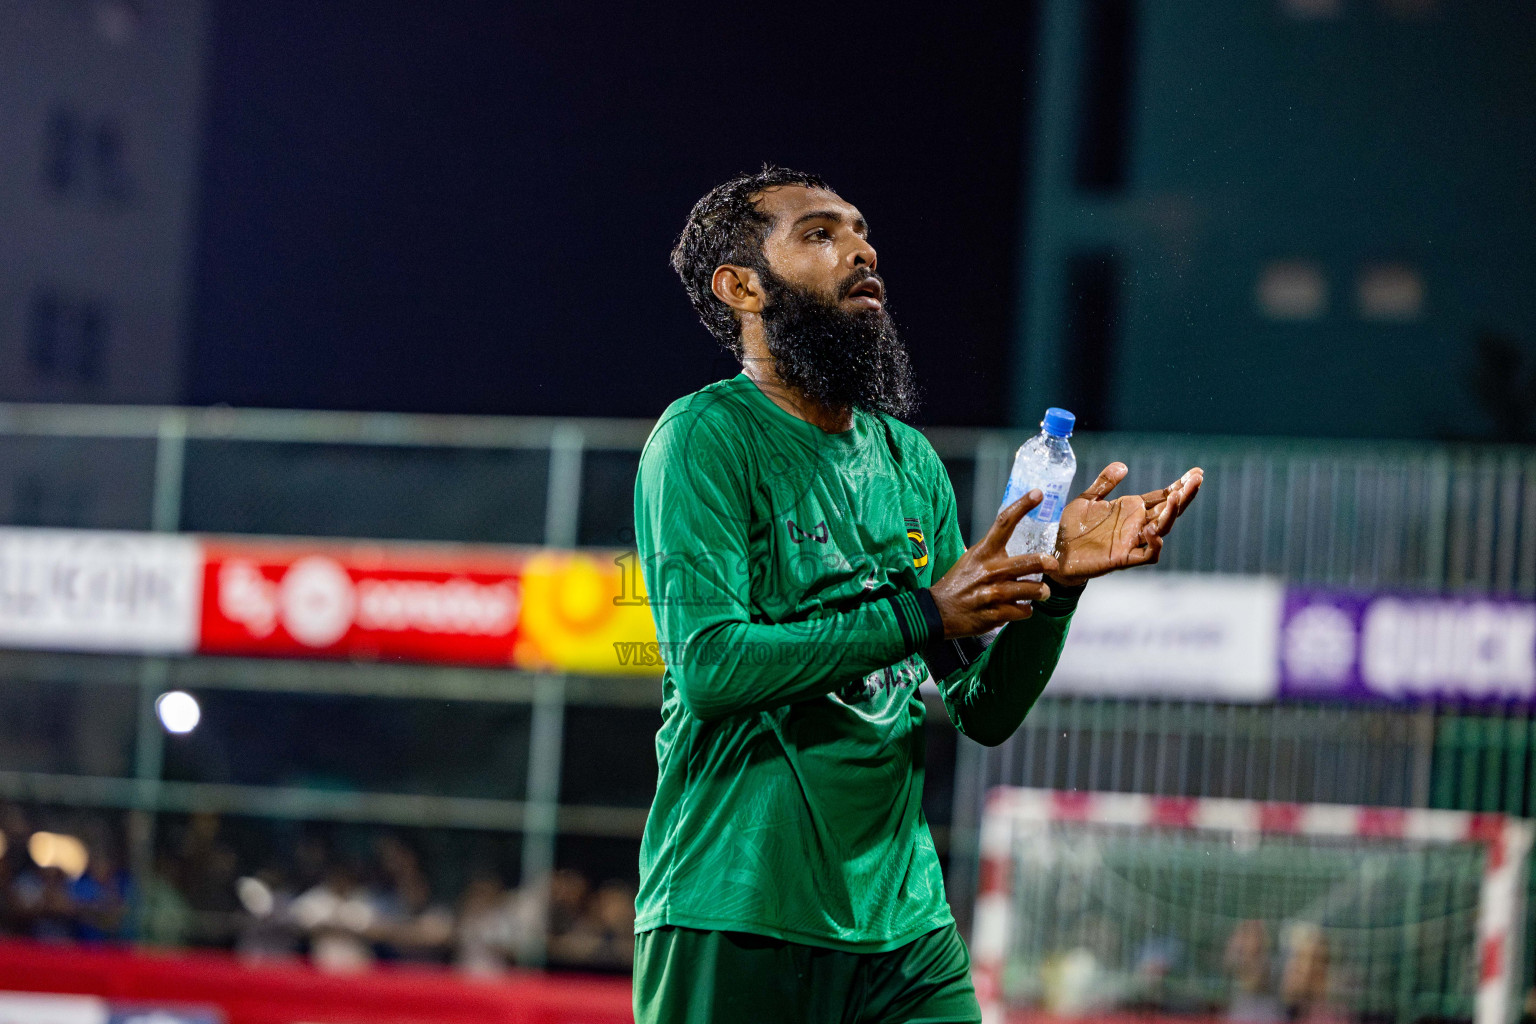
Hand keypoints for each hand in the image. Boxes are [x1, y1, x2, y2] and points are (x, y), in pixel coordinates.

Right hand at [928, 490, 1058, 637]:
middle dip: (1044, 563)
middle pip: (1027, 562)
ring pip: (1031, 590)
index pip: (1003, 523)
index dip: (1022, 506)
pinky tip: (1020, 608)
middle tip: (1053, 564)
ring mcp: (993, 593)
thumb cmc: (958, 584)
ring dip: (1040, 592)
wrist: (938, 612)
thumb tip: (1015, 543)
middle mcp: (989, 570)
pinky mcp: (996, 614)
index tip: (1038, 494)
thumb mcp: (970, 560)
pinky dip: (1025, 610)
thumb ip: (992, 553)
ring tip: (1041, 592)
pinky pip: (1023, 611)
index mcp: (982, 552)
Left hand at [1049, 463, 1202, 585]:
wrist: (1056, 552)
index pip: (1162, 497)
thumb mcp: (1087, 499)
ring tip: (1177, 498)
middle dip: (1184, 495)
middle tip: (1197, 480)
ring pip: (1162, 529)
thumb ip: (1104, 483)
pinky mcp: (1123, 558)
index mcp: (1131, 510)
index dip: (1179, 486)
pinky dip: (1154, 544)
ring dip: (1172, 514)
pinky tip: (1151, 529)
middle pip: (1168, 510)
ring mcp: (1132, 542)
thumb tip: (1122, 466)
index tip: (1196, 473)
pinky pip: (1148, 555)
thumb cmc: (1072, 527)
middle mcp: (1136, 525)